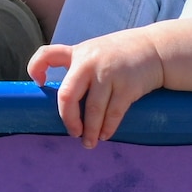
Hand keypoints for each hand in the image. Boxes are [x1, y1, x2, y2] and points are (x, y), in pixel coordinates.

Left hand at [28, 32, 164, 147]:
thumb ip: (79, 67)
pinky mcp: (127, 87)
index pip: (47, 54)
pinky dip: (107, 128)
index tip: (38, 83)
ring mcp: (109, 75)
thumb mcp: (94, 52)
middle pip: (67, 96)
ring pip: (92, 110)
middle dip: (68, 119)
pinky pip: (113, 113)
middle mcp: (89, 63)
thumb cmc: (119, 54)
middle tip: (72, 132)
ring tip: (89, 142)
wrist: (155, 49)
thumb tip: (65, 100)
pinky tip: (105, 135)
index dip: (36, 68)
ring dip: (90, 130)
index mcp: (78, 53)